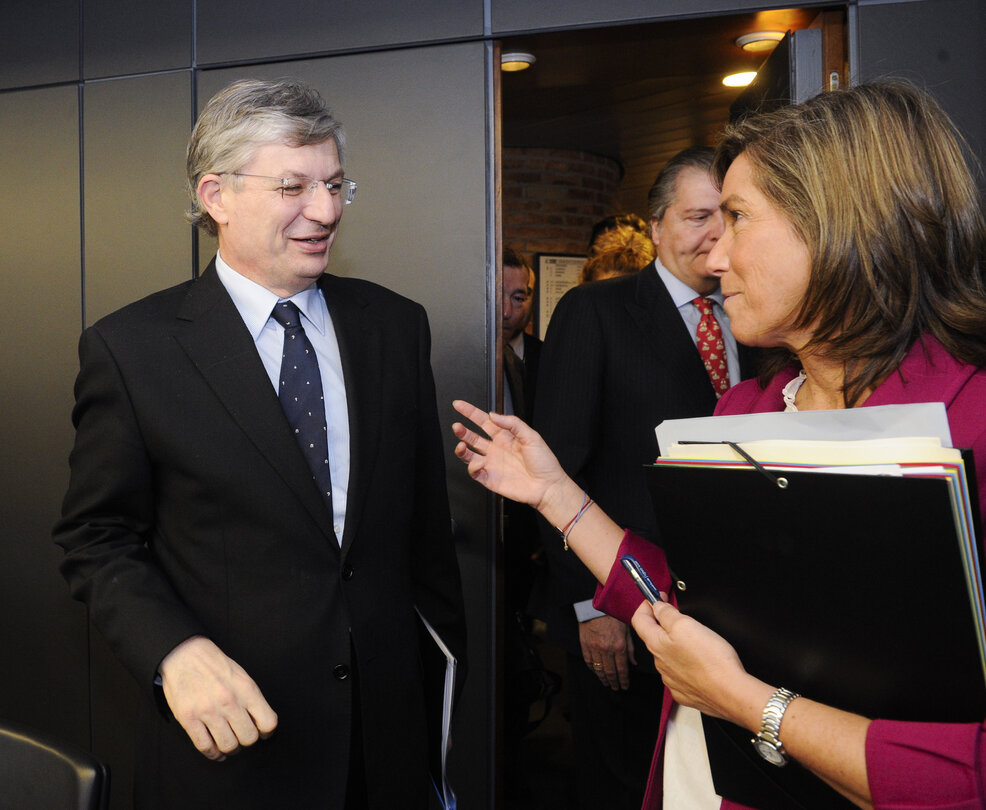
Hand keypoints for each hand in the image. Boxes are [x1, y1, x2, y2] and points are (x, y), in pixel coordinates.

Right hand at [159, 636, 277, 760]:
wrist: (185, 654)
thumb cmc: (215, 665)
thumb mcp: (242, 675)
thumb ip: (251, 698)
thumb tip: (261, 722)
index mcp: (246, 689)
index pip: (268, 722)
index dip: (266, 732)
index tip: (262, 733)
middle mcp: (229, 701)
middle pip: (248, 738)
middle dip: (247, 740)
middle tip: (242, 736)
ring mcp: (208, 711)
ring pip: (228, 745)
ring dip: (231, 749)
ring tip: (229, 743)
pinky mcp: (188, 718)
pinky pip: (205, 746)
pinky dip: (213, 753)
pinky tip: (215, 750)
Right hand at [452, 400, 567, 509]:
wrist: (547, 486)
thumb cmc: (544, 462)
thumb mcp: (531, 436)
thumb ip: (512, 423)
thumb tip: (493, 415)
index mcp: (505, 436)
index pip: (483, 421)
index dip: (470, 412)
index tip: (458, 405)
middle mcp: (496, 449)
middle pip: (473, 437)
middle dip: (462, 431)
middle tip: (456, 426)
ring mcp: (492, 464)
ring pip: (469, 454)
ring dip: (462, 449)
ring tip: (461, 445)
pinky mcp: (490, 479)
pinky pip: (474, 472)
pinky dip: (473, 467)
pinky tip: (479, 463)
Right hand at [579, 615, 636, 690]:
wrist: (595, 605)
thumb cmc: (613, 615)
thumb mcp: (627, 629)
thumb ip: (630, 647)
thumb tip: (633, 663)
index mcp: (619, 646)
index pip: (622, 669)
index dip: (624, 680)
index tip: (625, 686)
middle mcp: (607, 650)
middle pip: (610, 672)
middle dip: (614, 682)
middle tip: (616, 688)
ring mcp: (595, 648)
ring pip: (599, 669)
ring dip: (603, 679)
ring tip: (606, 684)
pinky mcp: (585, 645)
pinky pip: (589, 662)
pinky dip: (593, 669)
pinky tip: (596, 672)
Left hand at [631, 600, 749, 721]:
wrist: (729, 692)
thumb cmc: (711, 660)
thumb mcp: (686, 625)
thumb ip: (667, 613)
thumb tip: (657, 607)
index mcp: (656, 645)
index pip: (639, 620)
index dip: (646, 605)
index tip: (656, 599)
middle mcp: (660, 663)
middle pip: (654, 637)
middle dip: (663, 624)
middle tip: (679, 616)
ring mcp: (672, 679)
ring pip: (668, 655)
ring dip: (676, 645)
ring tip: (695, 640)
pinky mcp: (685, 690)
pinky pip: (680, 672)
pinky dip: (686, 663)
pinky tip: (699, 661)